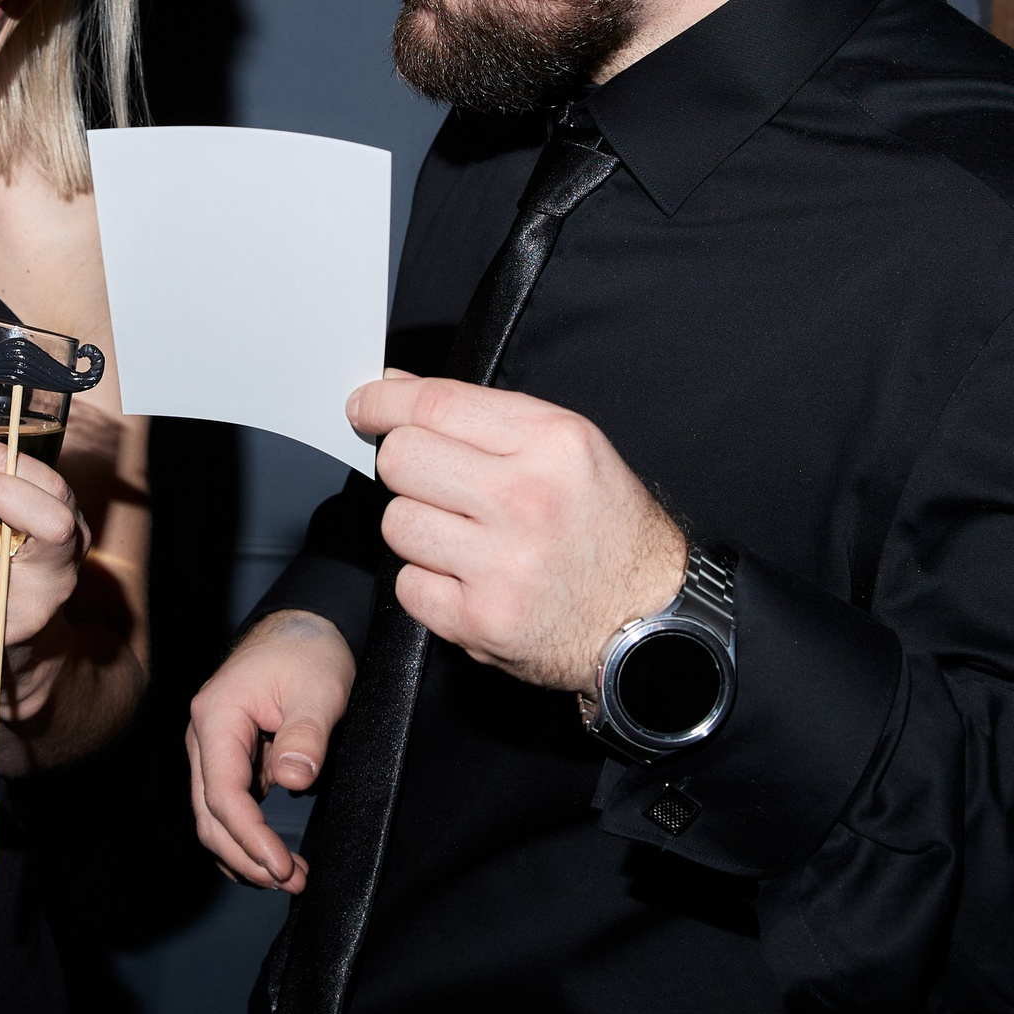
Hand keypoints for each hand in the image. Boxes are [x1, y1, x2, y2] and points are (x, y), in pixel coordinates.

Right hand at [186, 610, 355, 893]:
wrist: (301, 630)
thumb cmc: (308, 654)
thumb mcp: (318, 690)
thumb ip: (305, 735)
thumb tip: (292, 780)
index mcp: (217, 716)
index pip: (223, 793)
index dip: (250, 837)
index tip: (282, 866)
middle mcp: (203, 736)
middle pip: (209, 814)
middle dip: (246, 856)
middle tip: (292, 881)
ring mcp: (212, 749)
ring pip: (213, 816)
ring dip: (244, 852)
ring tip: (288, 877)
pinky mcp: (228, 759)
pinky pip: (226, 806)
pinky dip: (244, 836)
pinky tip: (270, 857)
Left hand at [346, 374, 685, 690]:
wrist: (650, 622)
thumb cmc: (608, 531)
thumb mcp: (570, 450)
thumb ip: (484, 418)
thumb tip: (396, 391)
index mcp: (552, 444)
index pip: (436, 406)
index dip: (384, 404)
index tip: (363, 407)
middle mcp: (526, 499)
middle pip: (401, 460)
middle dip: (407, 470)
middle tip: (434, 486)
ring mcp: (502, 564)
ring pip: (397, 523)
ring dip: (419, 532)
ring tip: (465, 541)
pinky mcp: (482, 620)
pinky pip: (408, 585)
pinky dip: (428, 585)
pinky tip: (469, 581)